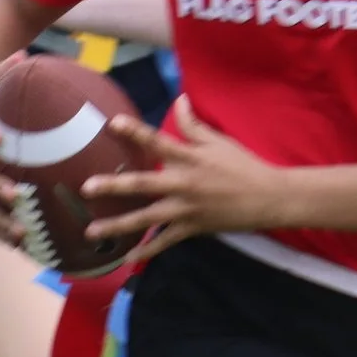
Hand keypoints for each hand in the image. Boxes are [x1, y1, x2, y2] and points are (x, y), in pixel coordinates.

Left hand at [82, 97, 293, 263]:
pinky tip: (127, 256)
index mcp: (191, 158)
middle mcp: (184, 184)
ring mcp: (187, 209)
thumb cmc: (244, 166)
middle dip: (114, 186)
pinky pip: (165, 241)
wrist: (269, 197)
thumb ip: (194, 124)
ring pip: (147, 219)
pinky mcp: (193, 227)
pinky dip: (147, 250)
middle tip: (87, 187)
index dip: (135, 132)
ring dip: (118, 225)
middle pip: (143, 184)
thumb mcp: (220, 141)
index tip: (111, 123)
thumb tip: (179, 100)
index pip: (158, 142)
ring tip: (91, 231)